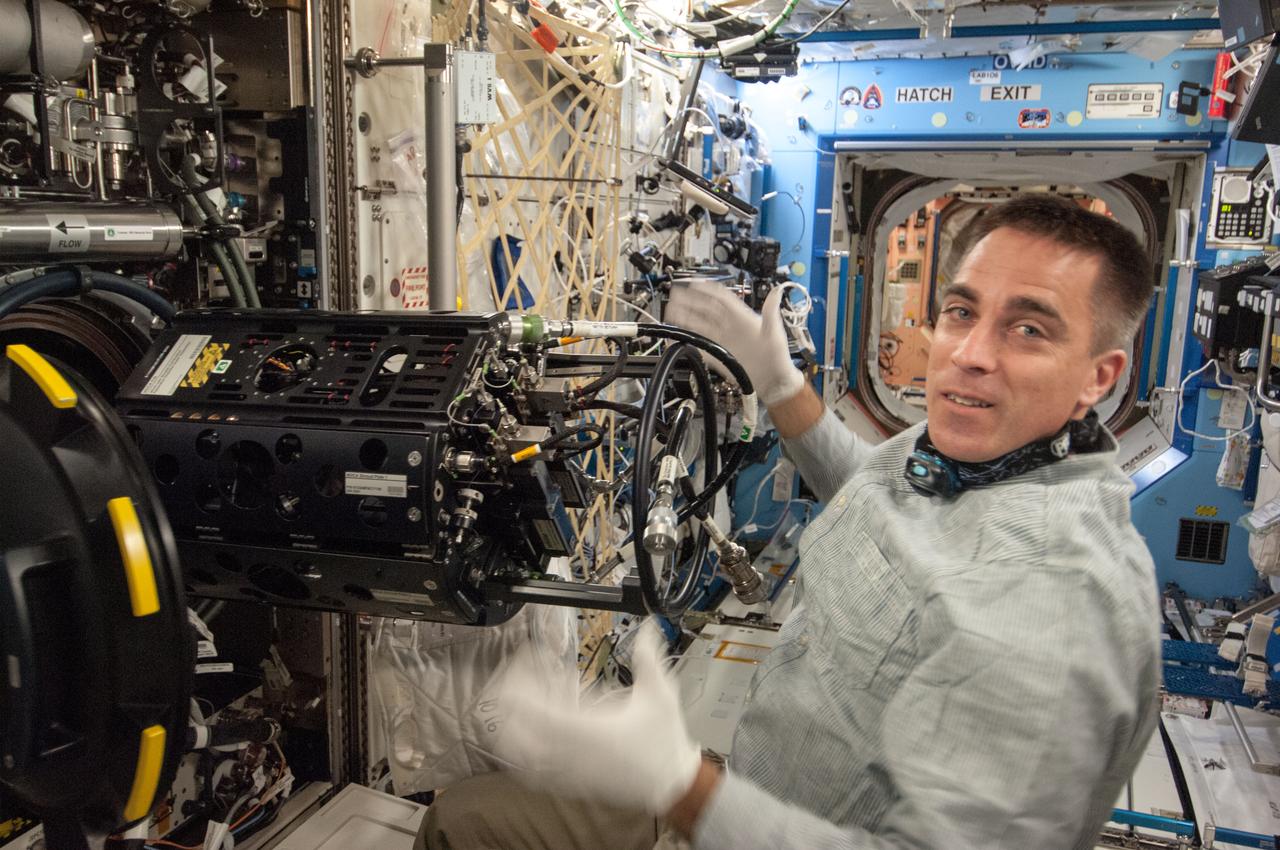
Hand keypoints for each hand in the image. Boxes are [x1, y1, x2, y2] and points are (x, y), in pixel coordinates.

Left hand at [493, 623, 702, 813]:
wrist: (672, 783)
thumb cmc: (665, 740)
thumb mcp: (660, 692)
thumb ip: (649, 657)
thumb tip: (647, 626)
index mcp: (590, 730)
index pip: (539, 712)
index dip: (520, 690)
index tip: (516, 668)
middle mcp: (573, 754)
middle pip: (519, 737)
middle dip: (507, 707)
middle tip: (510, 682)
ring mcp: (570, 772)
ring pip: (522, 759)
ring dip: (510, 732)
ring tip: (511, 708)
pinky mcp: (573, 785)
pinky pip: (535, 775)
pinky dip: (522, 757)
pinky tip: (524, 740)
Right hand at [665, 279, 804, 406]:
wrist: (774, 382)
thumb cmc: (777, 356)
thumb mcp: (775, 332)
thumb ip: (771, 311)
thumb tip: (777, 290)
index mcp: (741, 318)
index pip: (721, 299)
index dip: (706, 290)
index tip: (693, 284)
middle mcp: (729, 327)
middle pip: (705, 310)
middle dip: (689, 302)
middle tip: (675, 296)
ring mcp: (722, 341)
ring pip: (699, 325)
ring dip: (685, 318)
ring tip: (671, 312)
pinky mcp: (717, 356)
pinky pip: (699, 347)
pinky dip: (687, 342)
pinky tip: (676, 338)